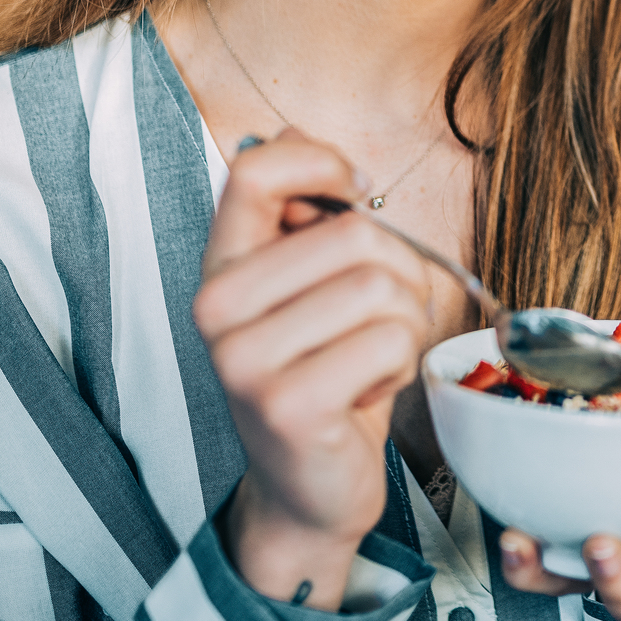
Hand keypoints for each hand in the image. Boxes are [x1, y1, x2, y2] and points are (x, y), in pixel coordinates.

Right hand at [193, 129, 434, 609]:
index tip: (357, 195)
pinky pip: (391, 339)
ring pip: (382, 286)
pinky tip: (367, 390)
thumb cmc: (325, 371)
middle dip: (399, 272)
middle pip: (354, 233)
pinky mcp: (289, 405)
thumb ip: (303, 212)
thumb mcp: (310, 283)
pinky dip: (401, 363)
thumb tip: (295, 134)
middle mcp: (215, 309)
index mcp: (220, 267)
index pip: (257, 171)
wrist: (309, 486)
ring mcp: (245, 360)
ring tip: (369, 358)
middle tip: (374, 320)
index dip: (325, 165)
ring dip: (404, 323)